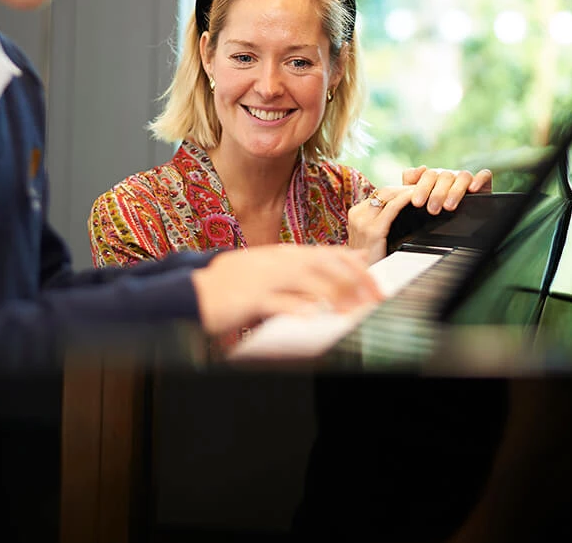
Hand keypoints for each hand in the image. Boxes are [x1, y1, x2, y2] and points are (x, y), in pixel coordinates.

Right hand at [191, 245, 382, 335]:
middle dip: (355, 282)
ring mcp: (265, 278)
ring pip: (307, 281)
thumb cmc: (236, 284)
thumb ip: (307, 268)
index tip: (377, 285)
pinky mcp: (250, 298)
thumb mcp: (273, 270)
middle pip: (325, 266)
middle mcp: (279, 261)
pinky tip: (314, 317)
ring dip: (334, 296)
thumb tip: (347, 265)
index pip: (331, 254)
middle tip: (374, 301)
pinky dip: (297, 308)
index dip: (358, 269)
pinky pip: (277, 302)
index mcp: (286, 255)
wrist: (195, 290)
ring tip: (354, 311)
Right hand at [347, 184, 420, 263]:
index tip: (415, 186)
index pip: (380, 193)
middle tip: (423, 184)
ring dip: (407, 190)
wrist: (362, 277)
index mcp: (356, 213)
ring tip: (423, 189)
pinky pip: (392, 208)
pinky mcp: (372, 230)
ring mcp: (362, 222)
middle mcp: (357, 214)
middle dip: (404, 186)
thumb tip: (398, 207)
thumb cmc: (372, 258)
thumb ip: (382, 220)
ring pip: (388, 195)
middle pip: (384, 191)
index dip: (399, 188)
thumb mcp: (373, 235)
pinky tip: (416, 198)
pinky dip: (405, 199)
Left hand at [401, 165, 492, 213]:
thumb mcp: (418, 198)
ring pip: (463, 176)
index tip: (417, 203)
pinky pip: (484, 175)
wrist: (456, 223)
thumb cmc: (432, 209)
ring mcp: (466, 179)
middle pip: (445, 176)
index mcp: (434, 177)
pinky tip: (473, 189)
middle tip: (432, 210)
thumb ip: (410, 182)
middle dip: (437, 194)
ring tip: (449, 207)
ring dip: (455, 191)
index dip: (422, 188)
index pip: (428, 175)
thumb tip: (419, 168)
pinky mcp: (483, 184)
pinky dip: (479, 179)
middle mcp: (450, 176)